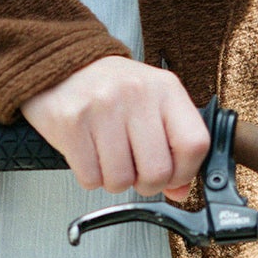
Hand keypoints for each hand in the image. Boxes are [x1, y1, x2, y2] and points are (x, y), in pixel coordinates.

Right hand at [22, 56, 208, 197]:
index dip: (185, 172)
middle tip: (135, 170)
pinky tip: (89, 154)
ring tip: (108, 156)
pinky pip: (91, 178)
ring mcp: (103, 107)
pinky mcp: (72, 122)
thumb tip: (180, 191)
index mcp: (165, 89)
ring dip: (114, 180)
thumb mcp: (152, 107)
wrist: (62, 65)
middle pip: (157, 172)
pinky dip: (91, 177)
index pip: (195, 145)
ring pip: (121, 181)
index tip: (173, 175)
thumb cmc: (111, 90)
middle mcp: (136, 93)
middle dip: (146, 184)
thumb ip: (173, 147)